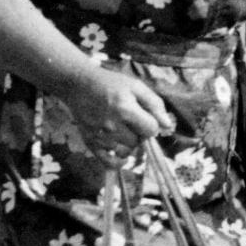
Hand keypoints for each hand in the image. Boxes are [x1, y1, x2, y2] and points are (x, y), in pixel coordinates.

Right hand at [60, 67, 174, 167]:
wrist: (78, 84)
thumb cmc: (110, 83)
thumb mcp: (135, 86)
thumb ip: (154, 104)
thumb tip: (167, 125)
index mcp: (125, 109)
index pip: (151, 130)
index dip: (151, 123)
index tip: (144, 116)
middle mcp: (112, 125)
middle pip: (139, 142)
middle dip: (139, 133)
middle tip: (130, 121)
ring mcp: (100, 136)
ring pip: (126, 151)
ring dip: (128, 144)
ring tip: (121, 130)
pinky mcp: (90, 143)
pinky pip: (108, 162)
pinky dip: (117, 162)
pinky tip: (120, 156)